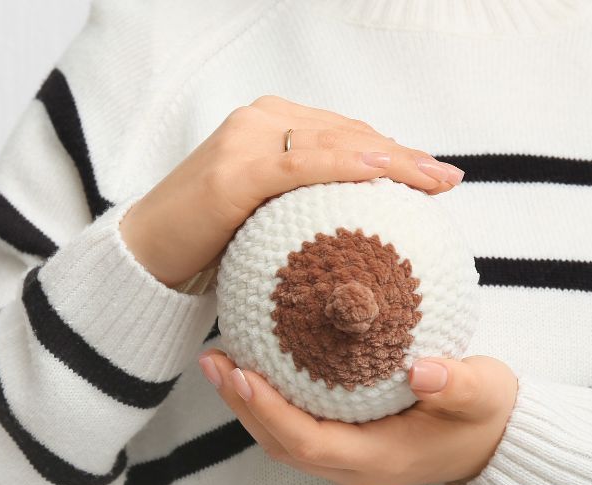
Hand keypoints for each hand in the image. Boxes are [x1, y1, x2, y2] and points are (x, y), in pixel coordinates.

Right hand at [119, 94, 465, 286]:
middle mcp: (257, 121)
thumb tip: (358, 227)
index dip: (392, 151)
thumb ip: (300, 205)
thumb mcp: (261, 217)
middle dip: (402, 154)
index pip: (343, 133)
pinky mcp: (234, 170)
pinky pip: (304, 165)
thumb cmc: (204, 245)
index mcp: (266, 125)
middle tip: (448, 181)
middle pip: (347, 132)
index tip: (435, 176)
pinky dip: (349, 167)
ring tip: (433, 182)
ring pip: (334, 141)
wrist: (143, 256)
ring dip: (391, 158)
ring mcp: (244, 140)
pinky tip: (384, 174)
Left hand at [196, 349, 518, 484]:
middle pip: (280, 444)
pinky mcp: (341, 445)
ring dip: (246, 403)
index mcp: (379, 460)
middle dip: (241, 404)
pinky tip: (250, 362)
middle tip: (213, 359)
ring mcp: (344, 462)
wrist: (494, 442)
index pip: (308, 443)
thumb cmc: (487, 414)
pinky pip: (292, 427)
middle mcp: (353, 468)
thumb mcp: (484, 393)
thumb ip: (457, 384)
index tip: (241, 373)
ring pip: (280, 439)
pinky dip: (266, 400)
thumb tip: (422, 371)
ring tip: (217, 359)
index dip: (270, 411)